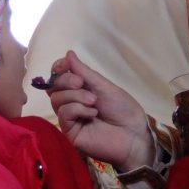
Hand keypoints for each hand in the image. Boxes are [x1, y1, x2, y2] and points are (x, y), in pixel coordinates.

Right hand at [47, 50, 152, 171]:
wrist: (134, 134)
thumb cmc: (123, 109)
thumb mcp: (104, 86)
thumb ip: (84, 72)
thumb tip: (68, 54)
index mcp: (80, 91)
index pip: (59, 78)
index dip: (58, 69)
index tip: (63, 65)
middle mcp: (72, 104)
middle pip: (54, 87)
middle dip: (66, 80)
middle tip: (81, 83)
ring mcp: (70, 119)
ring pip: (57, 99)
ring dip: (75, 96)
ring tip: (94, 101)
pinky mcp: (70, 132)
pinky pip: (64, 114)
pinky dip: (77, 109)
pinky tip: (92, 113)